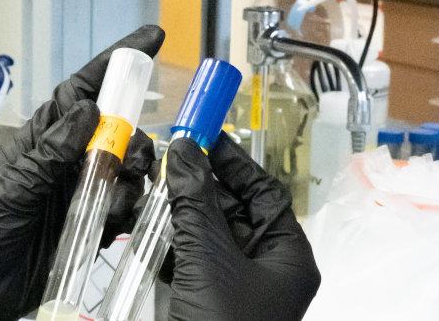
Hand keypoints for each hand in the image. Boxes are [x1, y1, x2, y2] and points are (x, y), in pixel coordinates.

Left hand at [0, 26, 164, 320]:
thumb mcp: (12, 188)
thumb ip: (50, 152)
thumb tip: (88, 110)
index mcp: (42, 138)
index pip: (83, 89)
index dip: (115, 62)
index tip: (152, 38)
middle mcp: (66, 157)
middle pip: (117, 128)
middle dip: (134, 136)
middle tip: (134, 158)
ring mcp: (81, 189)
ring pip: (128, 166)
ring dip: (134, 176)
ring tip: (118, 196)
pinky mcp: (93, 221)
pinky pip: (126, 204)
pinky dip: (129, 209)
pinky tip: (113, 219)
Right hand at [163, 135, 320, 320]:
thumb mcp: (210, 257)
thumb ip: (195, 202)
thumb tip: (183, 151)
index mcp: (288, 257)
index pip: (266, 193)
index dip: (235, 164)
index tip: (205, 138)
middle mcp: (267, 269)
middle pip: (235, 211)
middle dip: (200, 187)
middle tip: (170, 162)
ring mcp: (236, 287)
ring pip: (209, 236)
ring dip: (182, 213)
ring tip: (155, 188)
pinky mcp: (207, 300)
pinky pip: (192, 261)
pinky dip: (171, 242)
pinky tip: (150, 224)